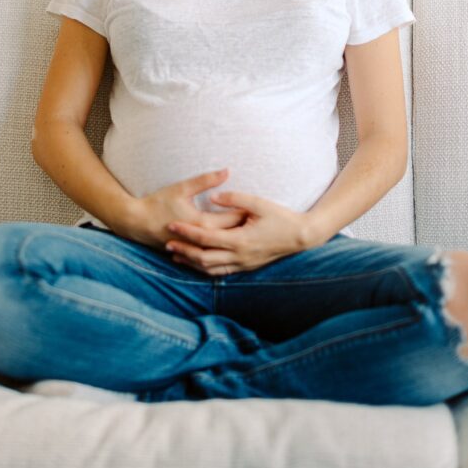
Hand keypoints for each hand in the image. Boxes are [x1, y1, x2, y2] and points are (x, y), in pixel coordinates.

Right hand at [124, 168, 248, 251]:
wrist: (137, 223)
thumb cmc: (158, 203)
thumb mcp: (182, 188)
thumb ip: (205, 180)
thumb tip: (227, 171)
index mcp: (202, 223)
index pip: (231, 220)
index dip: (246, 213)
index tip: (260, 208)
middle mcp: (200, 239)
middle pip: (230, 235)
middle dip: (245, 228)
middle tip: (260, 220)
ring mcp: (195, 248)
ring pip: (222, 249)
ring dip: (235, 241)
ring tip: (250, 233)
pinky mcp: (189, 253)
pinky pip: (211, 256)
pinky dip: (222, 252)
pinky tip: (231, 247)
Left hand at [165, 191, 314, 274]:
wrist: (300, 237)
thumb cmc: (280, 216)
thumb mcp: (258, 202)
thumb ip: (233, 198)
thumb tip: (212, 196)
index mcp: (240, 239)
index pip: (205, 238)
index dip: (186, 232)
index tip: (172, 225)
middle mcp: (239, 256)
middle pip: (203, 257)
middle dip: (184, 251)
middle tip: (167, 244)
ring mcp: (243, 264)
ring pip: (211, 269)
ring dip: (192, 263)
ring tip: (177, 256)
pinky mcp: (247, 267)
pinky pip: (221, 272)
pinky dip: (206, 269)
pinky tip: (198, 263)